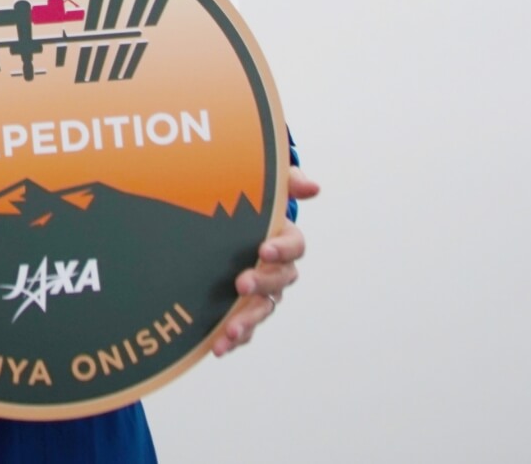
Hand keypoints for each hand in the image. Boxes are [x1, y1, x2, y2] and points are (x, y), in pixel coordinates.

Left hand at [212, 166, 319, 356]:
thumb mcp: (267, 187)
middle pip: (279, 281)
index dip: (282, 248)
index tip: (264, 248)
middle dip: (261, 284)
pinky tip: (218, 347)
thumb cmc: (253, 204)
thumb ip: (287, 182)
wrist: (229, 222)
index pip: (294, 246)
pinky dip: (234, 339)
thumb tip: (312, 187)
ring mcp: (262, 292)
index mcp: (285, 241)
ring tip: (229, 332)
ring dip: (247, 322)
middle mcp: (278, 270)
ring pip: (262, 309)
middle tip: (241, 283)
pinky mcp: (243, 308)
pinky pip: (245, 327)